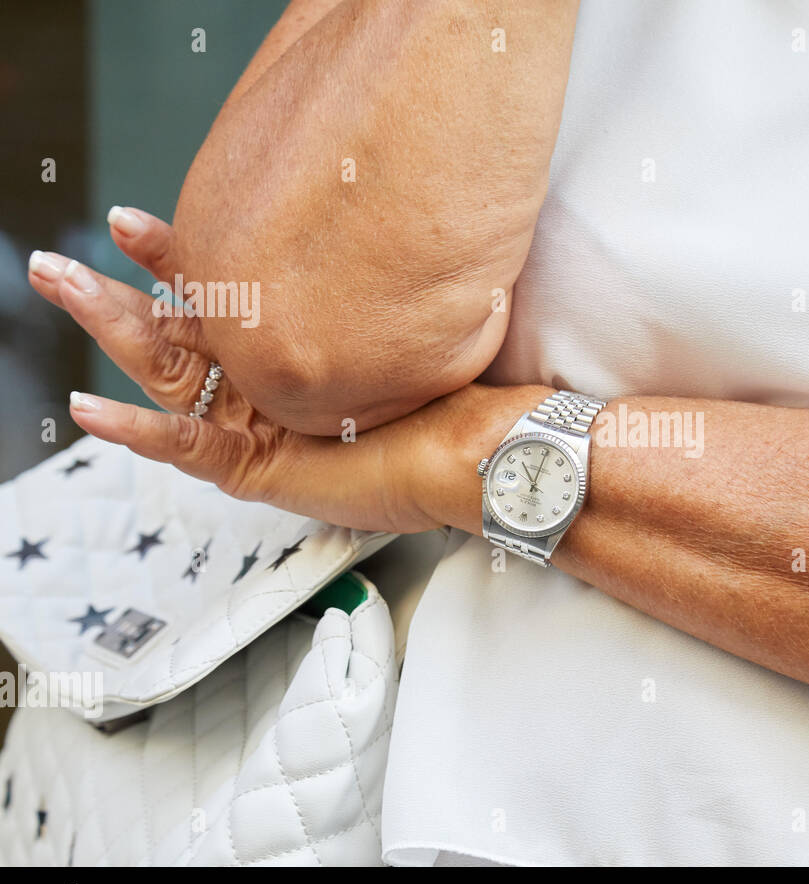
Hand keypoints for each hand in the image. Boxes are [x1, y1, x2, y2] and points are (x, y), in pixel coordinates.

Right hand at [26, 231, 469, 533]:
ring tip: (63, 295)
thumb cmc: (443, 380)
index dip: (166, 263)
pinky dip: (142, 432)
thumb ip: (339, 276)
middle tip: (54, 263)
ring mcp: (255, 432)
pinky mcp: (263, 472)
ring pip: (166, 383)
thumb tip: (332, 205)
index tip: (131, 224)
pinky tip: (94, 406)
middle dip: (108, 298)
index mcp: (278, 352)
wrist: (473, 441)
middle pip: (168, 338)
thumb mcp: (379, 313)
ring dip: (112, 338)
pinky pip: (193, 451)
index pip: (206, 300)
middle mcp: (257, 390)